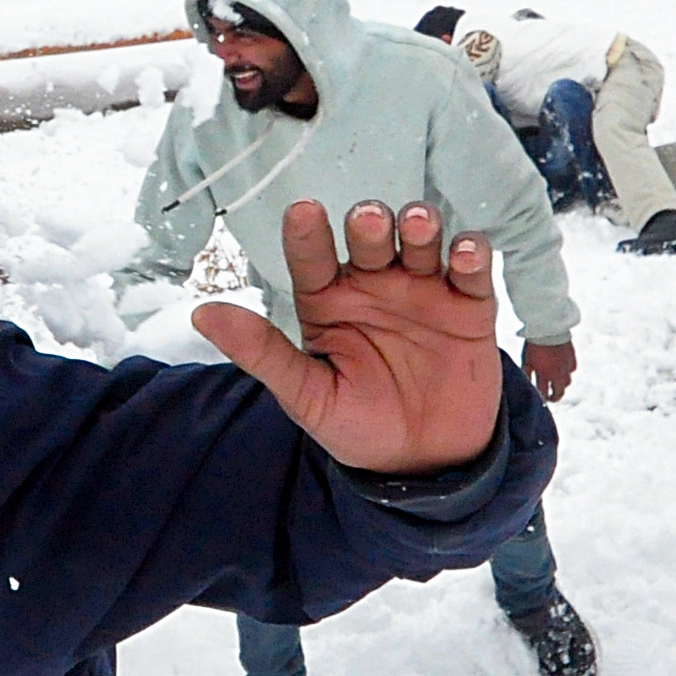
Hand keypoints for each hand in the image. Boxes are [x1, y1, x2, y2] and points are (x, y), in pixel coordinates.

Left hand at [193, 199, 500, 475]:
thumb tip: (202, 315)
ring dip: (420, 227)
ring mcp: (422, 291)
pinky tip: (465, 253)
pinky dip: (472, 256)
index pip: (312, 257)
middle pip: (370, 238)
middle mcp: (373, 285)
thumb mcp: (306, 395)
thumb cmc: (357, 423)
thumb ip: (262, 353)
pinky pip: (472, 274)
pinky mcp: (469, 308)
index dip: (307, 234)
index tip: (303, 211)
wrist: (423, 463)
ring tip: (417, 225)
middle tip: (368, 220)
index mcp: (327, 300)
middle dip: (370, 223)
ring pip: (420, 243)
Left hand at [522, 339, 576, 402]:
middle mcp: (558, 374)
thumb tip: (526, 383)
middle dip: (555, 397)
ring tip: (556, 383)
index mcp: (544, 375)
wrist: (548, 329)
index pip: (545, 394)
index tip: (542, 399)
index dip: (543, 398)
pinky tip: (562, 369)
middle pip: (560, 393)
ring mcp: (567, 367)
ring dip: (561, 385)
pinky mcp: (572, 359)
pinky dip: (567, 372)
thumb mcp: (526, 360)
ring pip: (567, 383)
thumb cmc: (534, 345)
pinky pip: (571, 370)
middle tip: (551, 397)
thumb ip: (527, 373)